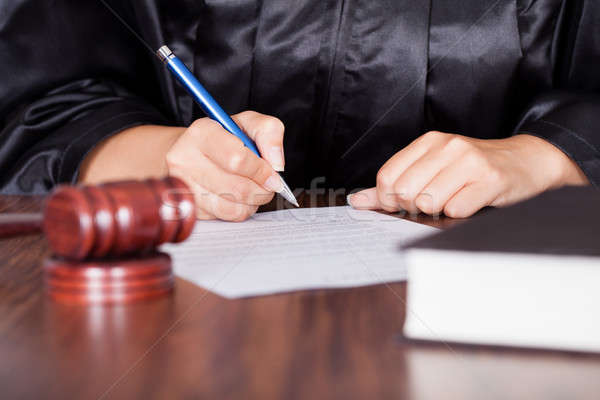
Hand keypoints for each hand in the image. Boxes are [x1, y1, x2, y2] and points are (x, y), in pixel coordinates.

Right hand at [79, 111, 285, 221]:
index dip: (262, 169)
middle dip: (261, 189)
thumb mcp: (243, 123)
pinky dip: (237, 212)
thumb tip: (276, 163)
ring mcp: (179, 187)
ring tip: (248, 190)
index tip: (272, 174)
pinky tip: (232, 199)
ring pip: (233, 208)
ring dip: (251, 203)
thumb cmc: (217, 140)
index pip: (238, 156)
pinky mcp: (181, 208)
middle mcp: (183, 160)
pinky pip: (223, 219)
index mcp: (200, 133)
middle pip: (240, 188)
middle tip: (266, 184)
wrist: (177, 157)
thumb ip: (268, 132)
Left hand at [348, 132, 587, 217]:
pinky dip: (459, 214)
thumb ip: (394, 183)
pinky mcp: (490, 180)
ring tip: (453, 199)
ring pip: (429, 203)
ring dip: (438, 211)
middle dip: (414, 207)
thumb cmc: (474, 169)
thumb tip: (357, 200)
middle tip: (433, 202)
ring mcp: (470, 161)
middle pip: (405, 192)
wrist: (525, 162)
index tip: (403, 203)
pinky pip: (456, 210)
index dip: (389, 199)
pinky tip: (470, 201)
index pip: (387, 177)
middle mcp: (448, 146)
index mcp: (429, 142)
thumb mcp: (432, 167)